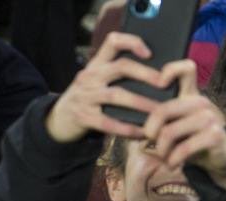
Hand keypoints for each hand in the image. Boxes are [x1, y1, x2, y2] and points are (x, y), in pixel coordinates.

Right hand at [46, 32, 162, 142]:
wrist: (60, 118)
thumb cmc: (92, 97)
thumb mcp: (100, 79)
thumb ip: (120, 74)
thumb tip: (161, 76)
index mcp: (97, 64)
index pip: (112, 41)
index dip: (131, 42)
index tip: (150, 52)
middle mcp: (90, 76)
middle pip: (121, 67)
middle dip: (145, 74)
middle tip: (165, 84)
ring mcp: (86, 96)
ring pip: (117, 95)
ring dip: (142, 103)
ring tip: (160, 111)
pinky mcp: (84, 117)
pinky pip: (109, 123)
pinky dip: (128, 129)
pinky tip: (144, 133)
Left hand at [142, 60, 225, 189]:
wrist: (224, 159)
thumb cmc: (194, 142)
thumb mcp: (177, 127)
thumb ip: (162, 120)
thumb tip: (132, 122)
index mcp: (191, 96)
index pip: (186, 68)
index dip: (170, 70)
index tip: (160, 85)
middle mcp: (201, 103)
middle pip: (164, 109)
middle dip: (150, 130)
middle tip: (149, 142)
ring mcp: (210, 118)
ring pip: (170, 132)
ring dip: (161, 150)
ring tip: (163, 158)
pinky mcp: (216, 135)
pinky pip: (184, 148)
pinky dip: (173, 159)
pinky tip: (172, 164)